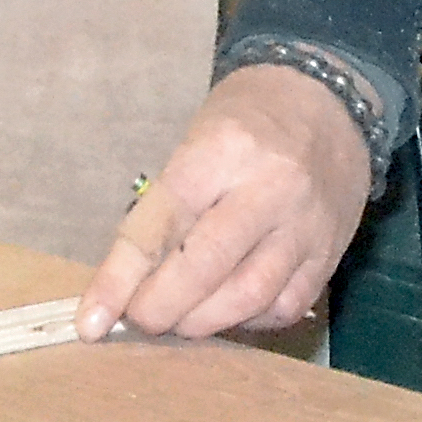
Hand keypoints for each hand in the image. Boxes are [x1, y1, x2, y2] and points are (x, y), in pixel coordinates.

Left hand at [77, 64, 371, 342]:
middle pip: (204, 266)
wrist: (330, 99)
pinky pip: (284, 307)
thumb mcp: (198, 138)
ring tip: (178, 321)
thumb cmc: (248, 116)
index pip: (162, 223)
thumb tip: (127, 280)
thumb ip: (168, 206)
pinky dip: (247, 321)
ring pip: (248, 296)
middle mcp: (270, 188)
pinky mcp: (329, 253)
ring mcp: (305, 225)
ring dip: (202, 322)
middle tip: (138, 319)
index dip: (121, 277)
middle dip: (160, 307)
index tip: (91, 318)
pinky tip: (227, 311)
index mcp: (224, 148)